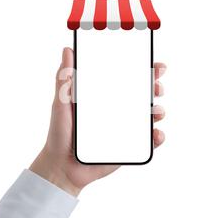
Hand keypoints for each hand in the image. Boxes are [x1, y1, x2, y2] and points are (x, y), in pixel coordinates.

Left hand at [30, 47, 165, 195]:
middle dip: (155, 87)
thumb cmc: (59, 134)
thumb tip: (67, 50)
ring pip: (150, 116)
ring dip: (159, 111)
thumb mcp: (59, 104)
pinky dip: (158, 137)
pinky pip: (149, 141)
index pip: (127, 78)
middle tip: (156, 87)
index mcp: (104, 96)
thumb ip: (64, 79)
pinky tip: (156, 134)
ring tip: (155, 112)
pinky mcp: (129, 147)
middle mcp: (118, 110)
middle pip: (143, 94)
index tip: (154, 65)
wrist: (61, 167)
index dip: (143, 70)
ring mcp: (125, 128)